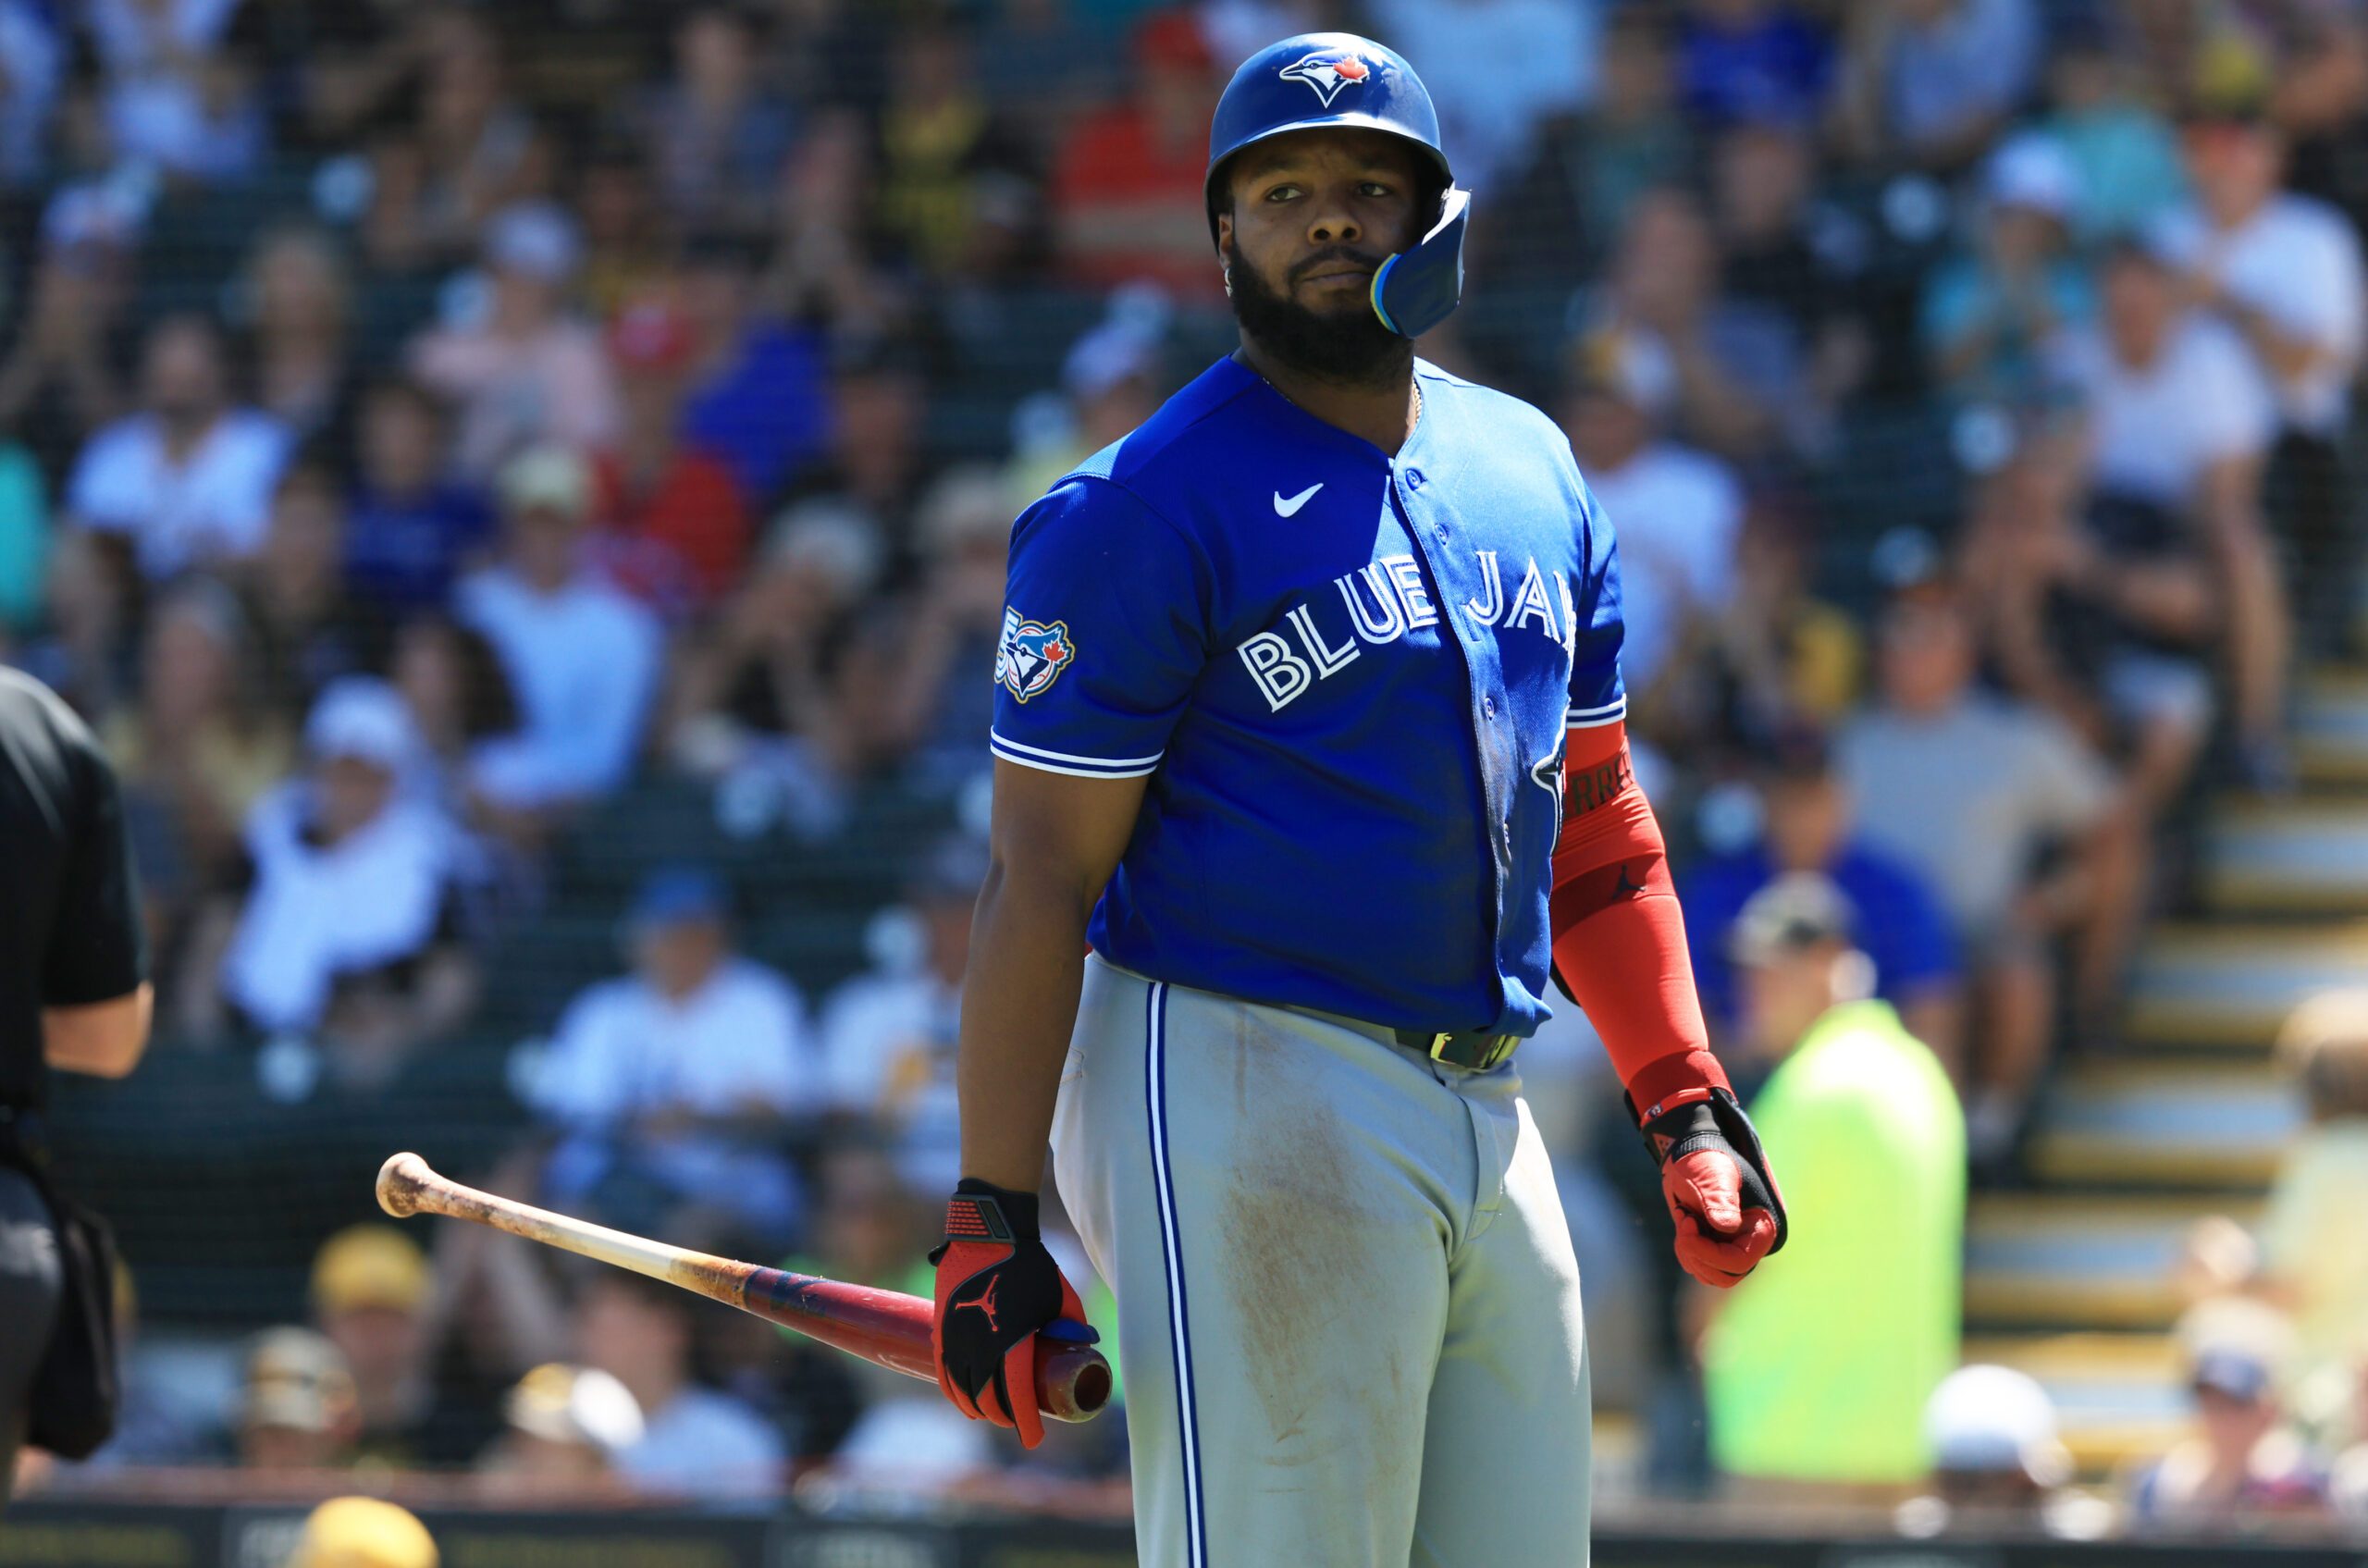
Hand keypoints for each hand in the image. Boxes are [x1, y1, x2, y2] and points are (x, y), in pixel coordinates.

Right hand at [930, 1179, 1093, 1447]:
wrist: (987, 1232)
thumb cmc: (1030, 1264)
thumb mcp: (1061, 1295)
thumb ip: (1073, 1322)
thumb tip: (1088, 1345)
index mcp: (1013, 1342)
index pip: (1017, 1397)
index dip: (1026, 1423)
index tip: (1035, 1439)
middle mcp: (981, 1346)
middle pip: (988, 1399)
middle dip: (1003, 1417)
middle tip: (1017, 1422)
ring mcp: (957, 1338)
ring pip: (962, 1389)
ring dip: (976, 1408)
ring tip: (989, 1415)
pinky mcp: (942, 1327)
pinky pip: (944, 1370)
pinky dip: (953, 1391)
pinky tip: (961, 1400)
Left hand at [1639, 1090, 1786, 1287]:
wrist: (1690, 1152)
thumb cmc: (1706, 1158)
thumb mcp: (1713, 1173)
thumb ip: (1721, 1198)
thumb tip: (1728, 1227)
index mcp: (1761, 1227)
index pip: (1740, 1261)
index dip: (1710, 1255)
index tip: (1687, 1231)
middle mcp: (1750, 1242)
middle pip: (1725, 1275)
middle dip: (1697, 1254)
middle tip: (1685, 1223)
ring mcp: (1732, 1246)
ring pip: (1709, 1274)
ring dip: (1688, 1250)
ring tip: (1685, 1215)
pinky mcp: (1715, 1247)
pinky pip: (1697, 1265)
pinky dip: (1684, 1247)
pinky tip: (1684, 1219)